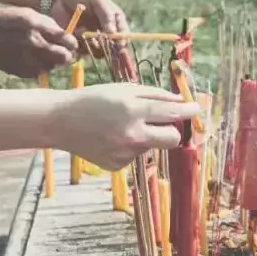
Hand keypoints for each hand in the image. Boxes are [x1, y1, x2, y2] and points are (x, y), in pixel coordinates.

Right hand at [0, 7, 77, 77]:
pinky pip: (38, 73)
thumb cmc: (3, 20)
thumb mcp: (27, 14)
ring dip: (51, 61)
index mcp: (38, 29)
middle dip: (65, 54)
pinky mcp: (20, 72)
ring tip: (40, 52)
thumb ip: (49, 24)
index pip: (69, 42)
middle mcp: (34, 47)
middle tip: (60, 50)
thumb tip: (67, 35)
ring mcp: (27, 62)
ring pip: (52, 67)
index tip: (69, 43)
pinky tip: (29, 58)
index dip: (72, 43)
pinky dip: (38, 67)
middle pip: (64, 58)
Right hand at [50, 84, 201, 170]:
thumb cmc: (93, 100)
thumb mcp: (123, 89)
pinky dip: (129, 146)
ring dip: (144, 135)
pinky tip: (111, 138)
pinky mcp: (117, 165)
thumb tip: (180, 102)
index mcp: (132, 110)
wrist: (60, 122)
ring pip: (150, 145)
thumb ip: (154, 95)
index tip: (196, 109)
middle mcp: (131, 135)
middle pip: (172, 139)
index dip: (188, 111)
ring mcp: (124, 154)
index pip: (171, 113)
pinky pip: (135, 155)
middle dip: (174, 131)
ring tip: (119, 126)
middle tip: (165, 122)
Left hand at [51, 0, 127, 55]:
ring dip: (93, 45)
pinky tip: (74, 33)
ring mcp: (93, 40)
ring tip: (81, 31)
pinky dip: (81, 46)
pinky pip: (84, 53)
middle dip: (108, 46)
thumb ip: (106, 15)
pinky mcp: (80, 45)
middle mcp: (106, 33)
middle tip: (98, 39)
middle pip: (113, 48)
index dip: (122, 41)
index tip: (118, 45)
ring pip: (99, 53)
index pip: (124, 35)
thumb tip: (113, 34)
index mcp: (114, 21)